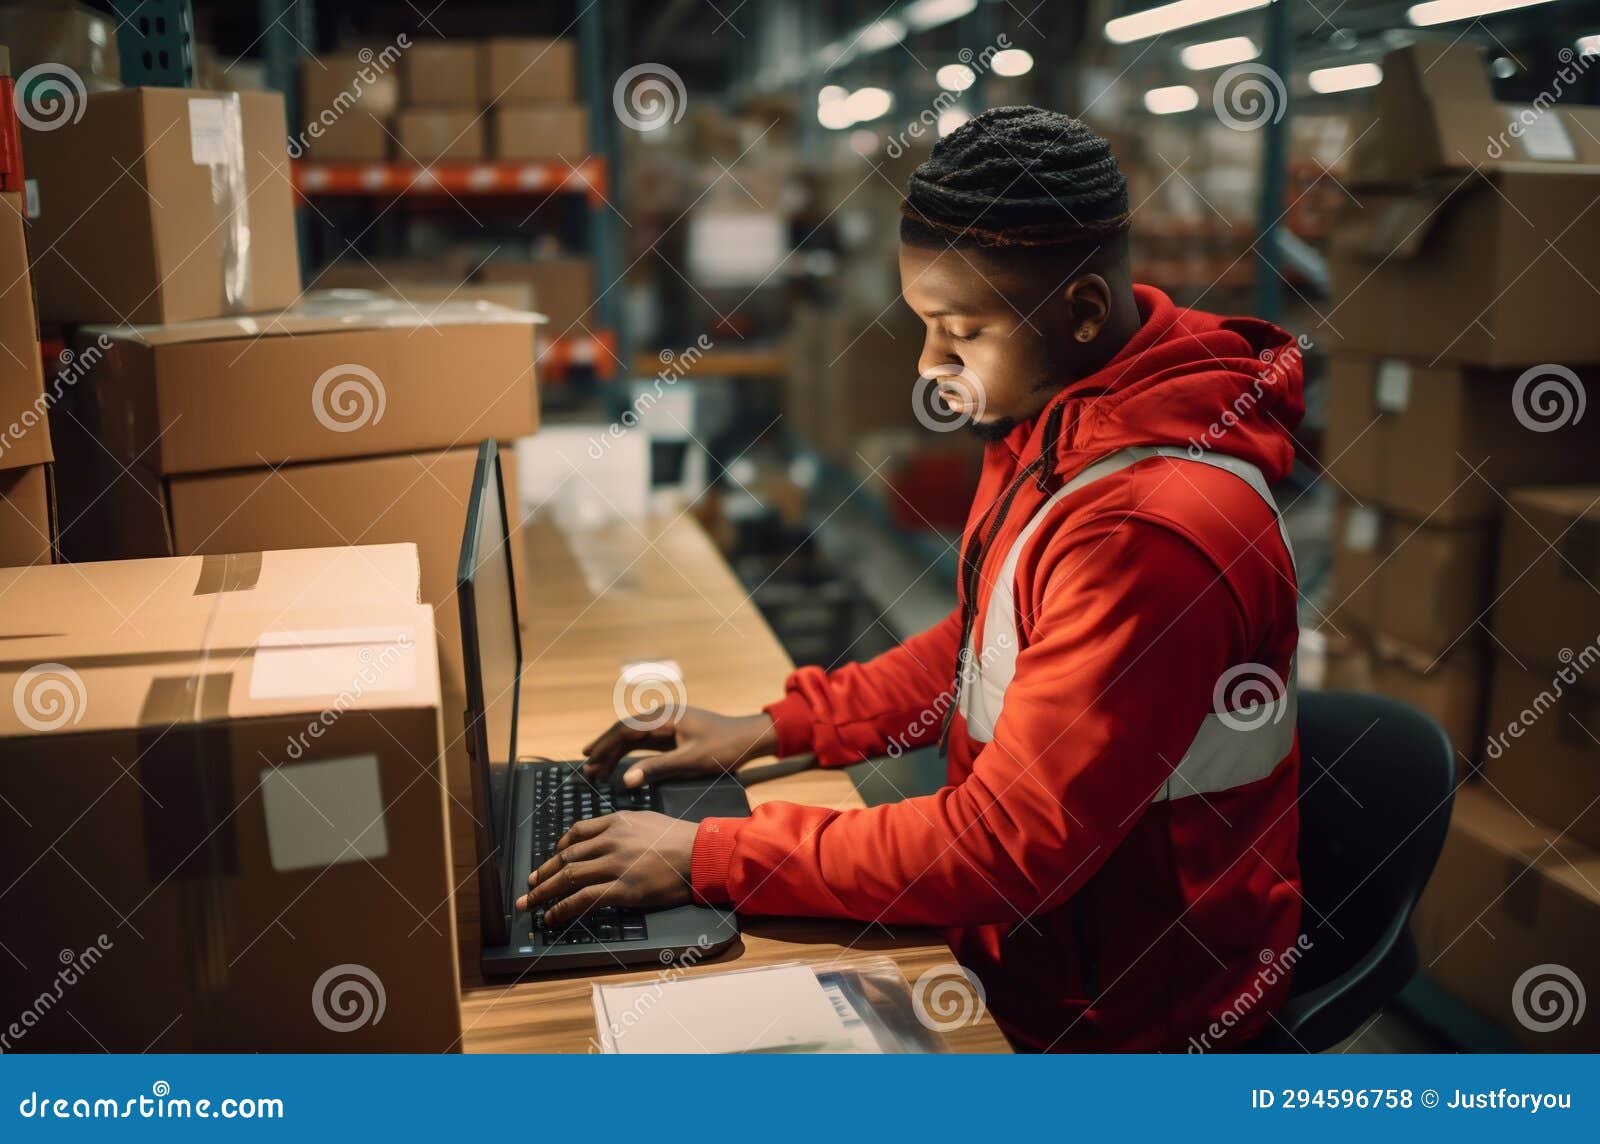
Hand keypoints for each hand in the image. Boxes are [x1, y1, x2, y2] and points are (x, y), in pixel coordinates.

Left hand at [516, 811, 697, 925]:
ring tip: (529, 904)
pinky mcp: (622, 890)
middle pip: (566, 857)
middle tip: (529, 885)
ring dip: (544, 892)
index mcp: (616, 822)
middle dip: (543, 873)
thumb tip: (608, 834)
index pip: (576, 833)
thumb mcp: (647, 819)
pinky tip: (552, 916)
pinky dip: (562, 908)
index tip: (551, 859)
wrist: (702, 854)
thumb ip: (623, 825)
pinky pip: (582, 899)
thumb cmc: (681, 838)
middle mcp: (610, 841)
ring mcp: (614, 865)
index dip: (558, 849)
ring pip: (568, 878)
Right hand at [582, 706, 777, 788]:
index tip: (589, 761)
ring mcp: (666, 722)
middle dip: (604, 749)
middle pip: (624, 731)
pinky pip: (644, 741)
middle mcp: (661, 716)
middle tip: (587, 768)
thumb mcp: (689, 761)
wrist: (748, 738)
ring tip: (597, 768)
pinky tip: (620, 762)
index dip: (604, 746)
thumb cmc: (723, 748)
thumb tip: (625, 779)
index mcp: (663, 718)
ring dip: (614, 750)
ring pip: (632, 735)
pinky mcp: (672, 731)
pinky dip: (629, 751)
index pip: (624, 730)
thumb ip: (656, 769)